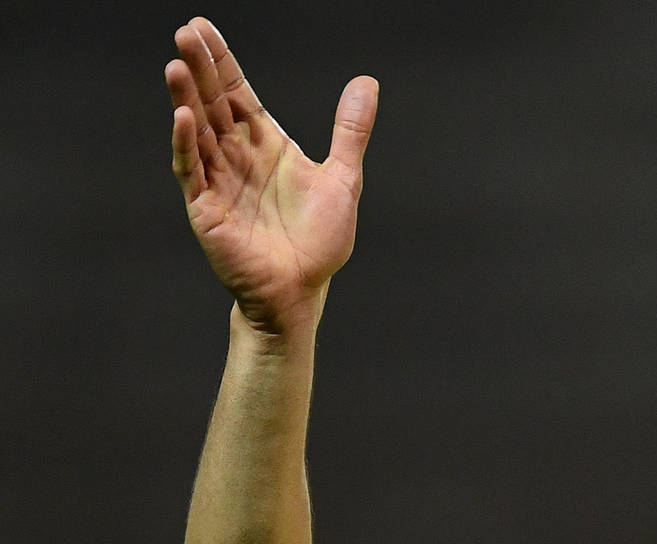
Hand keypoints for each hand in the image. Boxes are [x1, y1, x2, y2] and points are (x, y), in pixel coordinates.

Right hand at [166, 18, 377, 333]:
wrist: (301, 290)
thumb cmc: (319, 241)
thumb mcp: (343, 178)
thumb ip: (351, 131)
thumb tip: (366, 83)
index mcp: (265, 145)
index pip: (237, 93)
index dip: (222, 62)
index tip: (203, 27)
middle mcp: (237, 156)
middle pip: (214, 103)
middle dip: (200, 69)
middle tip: (186, 33)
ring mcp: (218, 180)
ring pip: (198, 132)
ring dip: (188, 99)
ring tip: (177, 66)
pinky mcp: (207, 207)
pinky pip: (194, 171)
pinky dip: (188, 145)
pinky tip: (184, 118)